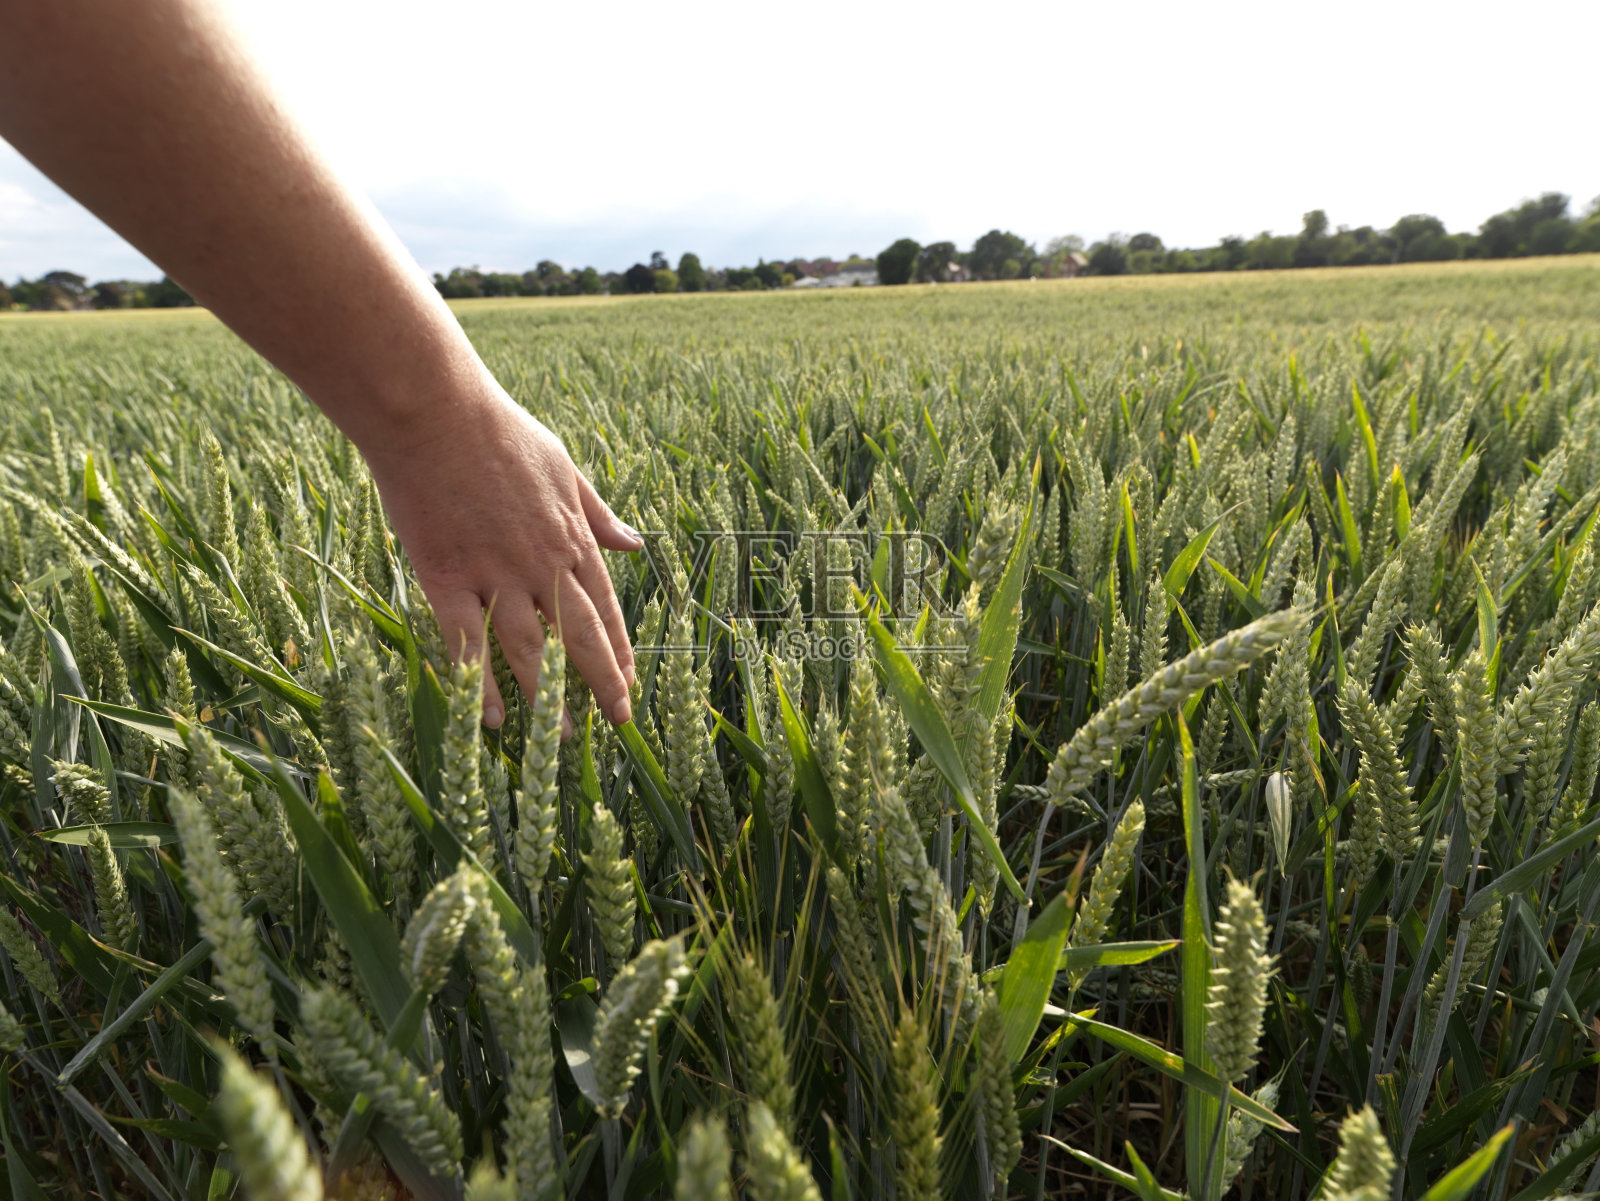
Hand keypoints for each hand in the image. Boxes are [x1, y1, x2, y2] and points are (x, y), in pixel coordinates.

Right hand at [362, 381, 641, 727]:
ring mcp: (494, 574)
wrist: (435, 413)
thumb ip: (598, 513)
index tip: (630, 684)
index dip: (620, 650)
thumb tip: (636, 545)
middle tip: (618, 723)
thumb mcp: (565, 467)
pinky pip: (468, 643)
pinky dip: (481, 684)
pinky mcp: (446, 577)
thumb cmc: (499, 432)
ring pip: (530, 650)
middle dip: (603, 683)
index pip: (606, 608)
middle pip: (580, 637)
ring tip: (563, 739)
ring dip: (549, 698)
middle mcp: (541, 564)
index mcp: (572, 538)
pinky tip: (493, 719)